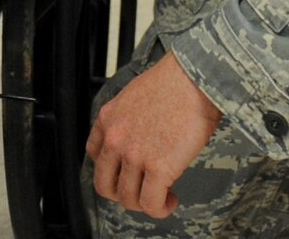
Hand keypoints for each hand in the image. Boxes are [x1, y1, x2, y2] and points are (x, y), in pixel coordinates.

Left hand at [87, 52, 222, 219]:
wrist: (194, 78)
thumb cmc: (175, 83)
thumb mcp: (135, 97)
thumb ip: (129, 121)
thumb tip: (141, 140)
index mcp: (108, 119)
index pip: (94, 155)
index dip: (111, 169)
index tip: (127, 172)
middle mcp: (115, 139)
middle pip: (104, 185)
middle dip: (123, 194)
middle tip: (141, 191)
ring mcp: (133, 155)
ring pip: (128, 199)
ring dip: (145, 203)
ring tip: (162, 197)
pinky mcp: (157, 168)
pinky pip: (151, 204)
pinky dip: (161, 209)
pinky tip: (171, 200)